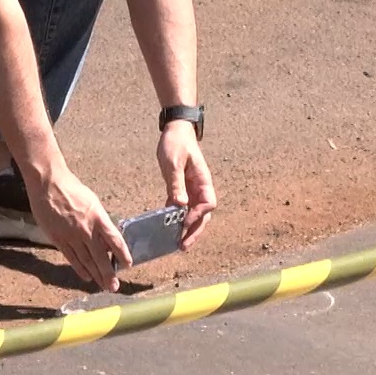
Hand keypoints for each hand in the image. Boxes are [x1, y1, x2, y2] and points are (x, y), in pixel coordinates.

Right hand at [28, 165, 131, 291]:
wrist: (48, 184)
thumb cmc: (72, 189)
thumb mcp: (92, 202)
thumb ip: (100, 220)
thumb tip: (106, 239)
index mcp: (98, 216)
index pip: (114, 239)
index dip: (122, 254)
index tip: (128, 265)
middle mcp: (86, 228)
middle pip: (100, 256)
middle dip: (108, 273)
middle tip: (114, 287)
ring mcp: (71, 235)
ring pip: (86, 260)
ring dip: (95, 275)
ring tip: (103, 286)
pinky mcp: (58, 239)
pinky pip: (71, 258)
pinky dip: (79, 269)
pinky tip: (86, 277)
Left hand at [159, 122, 217, 247]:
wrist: (176, 129)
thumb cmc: (176, 142)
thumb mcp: (173, 162)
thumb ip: (176, 184)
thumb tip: (180, 206)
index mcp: (203, 180)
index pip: (208, 204)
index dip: (198, 216)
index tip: (183, 223)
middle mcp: (200, 187)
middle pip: (203, 214)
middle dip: (195, 231)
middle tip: (183, 245)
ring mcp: (192, 188)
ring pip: (194, 213)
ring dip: (187, 228)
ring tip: (178, 243)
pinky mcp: (182, 188)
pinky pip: (183, 207)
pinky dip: (177, 219)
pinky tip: (167, 228)